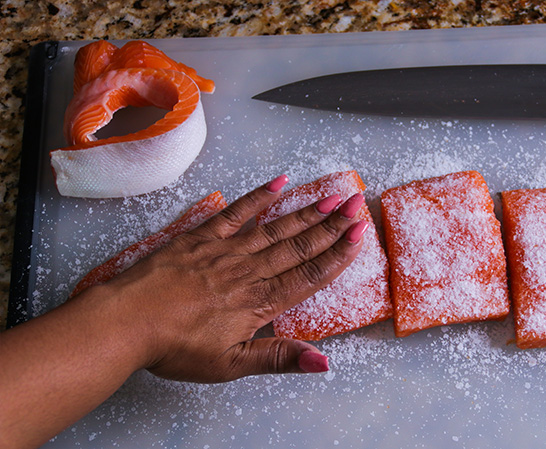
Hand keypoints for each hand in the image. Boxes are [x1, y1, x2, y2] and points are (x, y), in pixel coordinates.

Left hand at [87, 175, 368, 381]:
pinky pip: (236, 212)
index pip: (310, 274)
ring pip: (276, 227)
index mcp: (260, 302)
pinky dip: (259, 197)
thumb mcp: (231, 364)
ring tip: (333, 196)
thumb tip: (323, 362)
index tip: (360, 235)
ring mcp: (226, 250)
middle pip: (300, 245)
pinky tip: (279, 184)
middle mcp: (249, 270)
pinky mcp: (201, 237)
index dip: (338, 254)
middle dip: (333, 225)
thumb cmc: (174, 347)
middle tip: (358, 204)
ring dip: (307, 211)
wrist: (126, 321)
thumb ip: (279, 358)